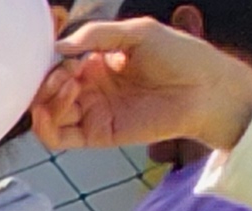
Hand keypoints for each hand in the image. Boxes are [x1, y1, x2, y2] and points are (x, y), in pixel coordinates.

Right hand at [36, 18, 251, 152]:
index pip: (60, 63)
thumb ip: (97, 35)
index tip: (56, 52)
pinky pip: (58, 138)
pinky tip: (56, 107)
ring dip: (46, 100)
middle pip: (49, 89)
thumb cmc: (180, 56)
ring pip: (49, 113)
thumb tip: (59, 47)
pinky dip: (46, 126)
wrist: (206, 90)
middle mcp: (92, 88)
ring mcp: (93, 112)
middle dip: (46, 80)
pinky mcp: (97, 135)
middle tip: (60, 72)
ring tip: (66, 85)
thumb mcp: (137, 32)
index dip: (51, 59)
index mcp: (100, 62)